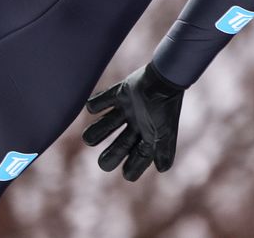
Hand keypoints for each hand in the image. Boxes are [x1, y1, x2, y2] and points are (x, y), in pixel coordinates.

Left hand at [82, 63, 183, 181]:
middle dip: (110, 156)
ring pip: (106, 125)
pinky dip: (94, 104)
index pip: (139, 157)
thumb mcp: (166, 133)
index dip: (133, 167)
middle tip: (102, 163)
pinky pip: (101, 100)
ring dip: (96, 132)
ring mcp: (127, 109)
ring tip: (88, 139)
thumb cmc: (164, 108)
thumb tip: (162, 169)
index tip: (126, 174)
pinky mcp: (120, 93)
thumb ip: (164, 151)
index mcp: (149, 135)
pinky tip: (92, 108)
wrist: (163, 79)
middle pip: (120, 146)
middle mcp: (137, 124)